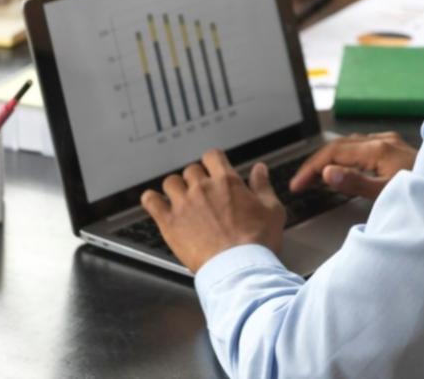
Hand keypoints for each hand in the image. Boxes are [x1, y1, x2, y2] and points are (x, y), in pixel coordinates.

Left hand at [140, 149, 284, 271]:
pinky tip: (155, 203)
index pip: (212, 156)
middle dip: (196, 179)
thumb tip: (260, 169)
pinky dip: (151, 200)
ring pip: (170, 182)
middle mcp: (202, 188)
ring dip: (175, 188)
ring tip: (181, 199)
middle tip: (201, 193)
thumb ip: (263, 186)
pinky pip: (151, 201)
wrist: (238, 268)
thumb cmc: (257, 242)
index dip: (213, 162)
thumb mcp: (272, 210)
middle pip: (191, 170)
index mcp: (227, 181)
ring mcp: (183, 204)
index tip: (213, 170)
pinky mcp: (169, 222)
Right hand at [289, 131, 416, 199]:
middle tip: (301, 183)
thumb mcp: (388, 194)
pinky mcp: (395, 148)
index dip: (311, 168)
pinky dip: (347, 156)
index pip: (333, 153)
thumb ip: (356, 183)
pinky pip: (363, 146)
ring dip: (330, 158)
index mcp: (378, 149)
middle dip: (316, 163)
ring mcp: (390, 142)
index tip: (298, 185)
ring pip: (350, 144)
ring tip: (316, 176)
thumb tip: (327, 173)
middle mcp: (382, 141)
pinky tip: (345, 166)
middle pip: (339, 146)